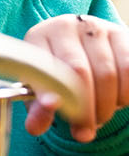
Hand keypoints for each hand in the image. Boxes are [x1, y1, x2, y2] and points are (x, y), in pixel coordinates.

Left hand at [23, 14, 128, 141]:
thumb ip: (37, 111)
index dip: (58, 98)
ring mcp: (95, 28)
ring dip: (108, 104)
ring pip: (108, 73)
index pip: (48, 70)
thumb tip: (36, 128)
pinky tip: (118, 100)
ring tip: (100, 116)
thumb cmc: (56, 74)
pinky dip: (126, 93)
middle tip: (86, 129)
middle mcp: (65, 26)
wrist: (81, 50)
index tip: (66, 121)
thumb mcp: (41, 90)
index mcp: (38, 37)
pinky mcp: (121, 33)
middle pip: (80, 73)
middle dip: (86, 110)